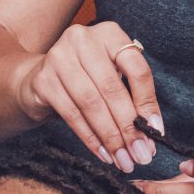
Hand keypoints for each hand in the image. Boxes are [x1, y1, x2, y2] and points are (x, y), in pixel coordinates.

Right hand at [16, 20, 161, 171]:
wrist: (38, 80)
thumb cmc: (85, 79)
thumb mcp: (111, 78)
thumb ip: (132, 97)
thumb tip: (152, 131)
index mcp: (109, 34)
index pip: (136, 68)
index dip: (147, 102)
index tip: (155, 131)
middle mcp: (83, 39)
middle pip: (112, 88)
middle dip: (129, 126)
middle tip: (141, 154)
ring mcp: (59, 57)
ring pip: (91, 103)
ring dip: (110, 136)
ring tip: (123, 159)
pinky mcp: (43, 80)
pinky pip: (71, 114)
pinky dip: (90, 137)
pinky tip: (103, 153)